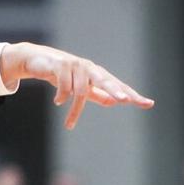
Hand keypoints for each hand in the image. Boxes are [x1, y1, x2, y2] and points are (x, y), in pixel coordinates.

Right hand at [0, 42, 154, 129]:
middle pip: (106, 81)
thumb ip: (97, 94)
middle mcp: (89, 68)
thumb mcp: (81, 87)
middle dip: (115, 90)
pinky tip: (58, 102)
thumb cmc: (61, 74)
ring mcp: (76, 65)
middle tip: (123, 100)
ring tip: (69, 124)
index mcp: (97, 74)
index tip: (148, 103)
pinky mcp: (61, 65)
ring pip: (80, 90)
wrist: (35, 59)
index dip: (133, 95)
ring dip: (75, 111)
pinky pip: (65, 85)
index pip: (118, 86)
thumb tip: (114, 102)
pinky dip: (62, 96)